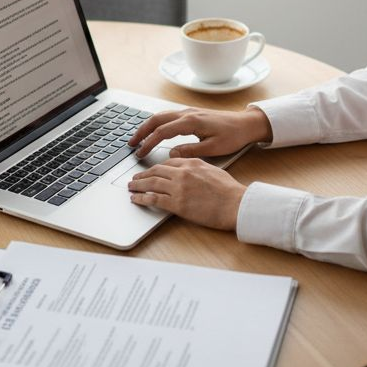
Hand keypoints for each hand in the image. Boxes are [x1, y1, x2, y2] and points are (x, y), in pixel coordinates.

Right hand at [128, 107, 272, 159]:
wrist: (246, 123)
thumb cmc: (233, 136)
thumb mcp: (213, 148)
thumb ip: (191, 151)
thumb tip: (171, 154)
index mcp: (192, 122)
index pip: (163, 132)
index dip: (149, 143)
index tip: (140, 153)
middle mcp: (187, 114)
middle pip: (157, 119)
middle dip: (141, 131)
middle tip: (131, 144)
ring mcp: (189, 112)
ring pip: (161, 116)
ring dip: (147, 126)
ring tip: (138, 138)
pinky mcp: (192, 114)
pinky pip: (169, 116)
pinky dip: (157, 123)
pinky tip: (154, 131)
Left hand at [128, 158, 246, 230]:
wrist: (236, 204)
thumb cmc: (229, 191)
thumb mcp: (213, 171)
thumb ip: (198, 168)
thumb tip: (190, 172)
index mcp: (192, 163)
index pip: (169, 162)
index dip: (157, 167)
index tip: (152, 170)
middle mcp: (183, 173)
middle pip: (156, 170)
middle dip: (143, 174)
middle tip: (136, 177)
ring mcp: (178, 188)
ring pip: (151, 183)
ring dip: (138, 185)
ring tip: (131, 187)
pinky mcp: (177, 204)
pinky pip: (153, 199)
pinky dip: (142, 198)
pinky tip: (136, 199)